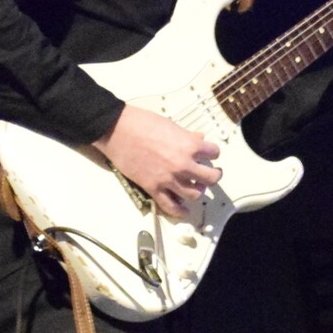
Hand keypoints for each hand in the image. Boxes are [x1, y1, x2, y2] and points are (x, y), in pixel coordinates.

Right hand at [94, 105, 219, 219]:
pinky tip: (184, 211)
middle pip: (211, 178)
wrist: (117, 130)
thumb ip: (187, 136)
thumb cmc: (143, 122)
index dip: (212, 153)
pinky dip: (180, 211)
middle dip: (212, 176)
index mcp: (190, 145)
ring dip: (198, 191)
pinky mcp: (153, 188)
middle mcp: (184, 165)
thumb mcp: (171, 125)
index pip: (214, 153)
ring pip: (195, 194)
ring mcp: (169, 179)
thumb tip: (198, 138)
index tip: (208, 154)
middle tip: (208, 174)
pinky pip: (171, 206)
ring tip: (195, 187)